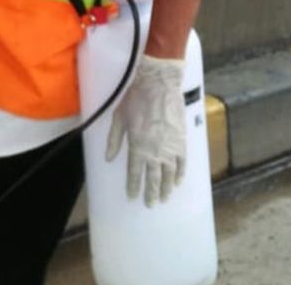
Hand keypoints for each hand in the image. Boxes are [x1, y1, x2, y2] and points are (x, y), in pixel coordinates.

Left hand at [105, 54, 185, 206]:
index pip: (135, 174)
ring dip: (166, 188)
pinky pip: (182, 163)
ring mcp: (170, 148)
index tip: (132, 197)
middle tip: (150, 204)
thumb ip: (114, 140)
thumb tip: (108, 158)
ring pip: (169, 175)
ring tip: (164, 198)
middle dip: (151, 194)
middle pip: (153, 179)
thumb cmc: (136, 99)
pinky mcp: (182, 141)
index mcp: (137, 148)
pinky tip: (177, 181)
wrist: (159, 85)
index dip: (133, 187)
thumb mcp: (118, 118)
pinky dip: (180, 174)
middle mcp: (155, 153)